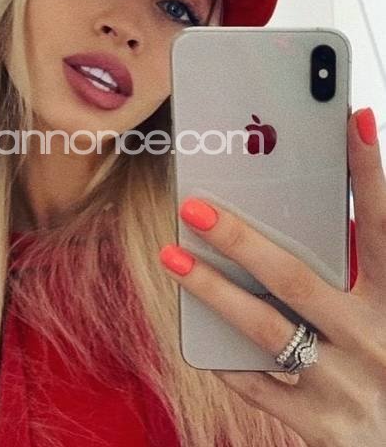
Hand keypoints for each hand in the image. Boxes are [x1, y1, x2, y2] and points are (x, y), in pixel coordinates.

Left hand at [158, 108, 385, 445]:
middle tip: (194, 206)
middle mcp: (373, 340)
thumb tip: (332, 217)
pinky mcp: (321, 426)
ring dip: (211, 290)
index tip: (354, 118)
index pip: (382, 226)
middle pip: (295, 278)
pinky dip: (223, 356)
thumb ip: (362, 269)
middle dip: (241, 239)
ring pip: (264, 329)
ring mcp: (344, 385)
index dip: (368, 171)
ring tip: (170, 255)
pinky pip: (258, 385)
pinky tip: (192, 330)